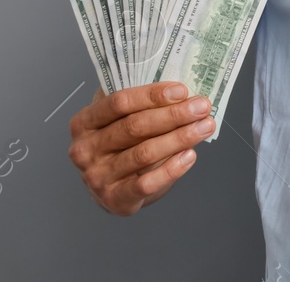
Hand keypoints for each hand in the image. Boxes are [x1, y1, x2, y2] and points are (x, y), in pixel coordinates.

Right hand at [67, 82, 212, 215]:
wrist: (111, 189)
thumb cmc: (121, 147)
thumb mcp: (121, 120)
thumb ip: (142, 105)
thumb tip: (182, 93)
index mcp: (84, 122)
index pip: (119, 103)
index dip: (152, 95)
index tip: (182, 91)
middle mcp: (85, 149)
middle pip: (135, 127)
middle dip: (174, 115)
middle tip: (202, 106)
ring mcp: (97, 176)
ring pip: (144, 153)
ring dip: (180, 138)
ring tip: (205, 126)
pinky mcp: (114, 198)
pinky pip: (147, 183)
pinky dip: (172, 168)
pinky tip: (190, 155)